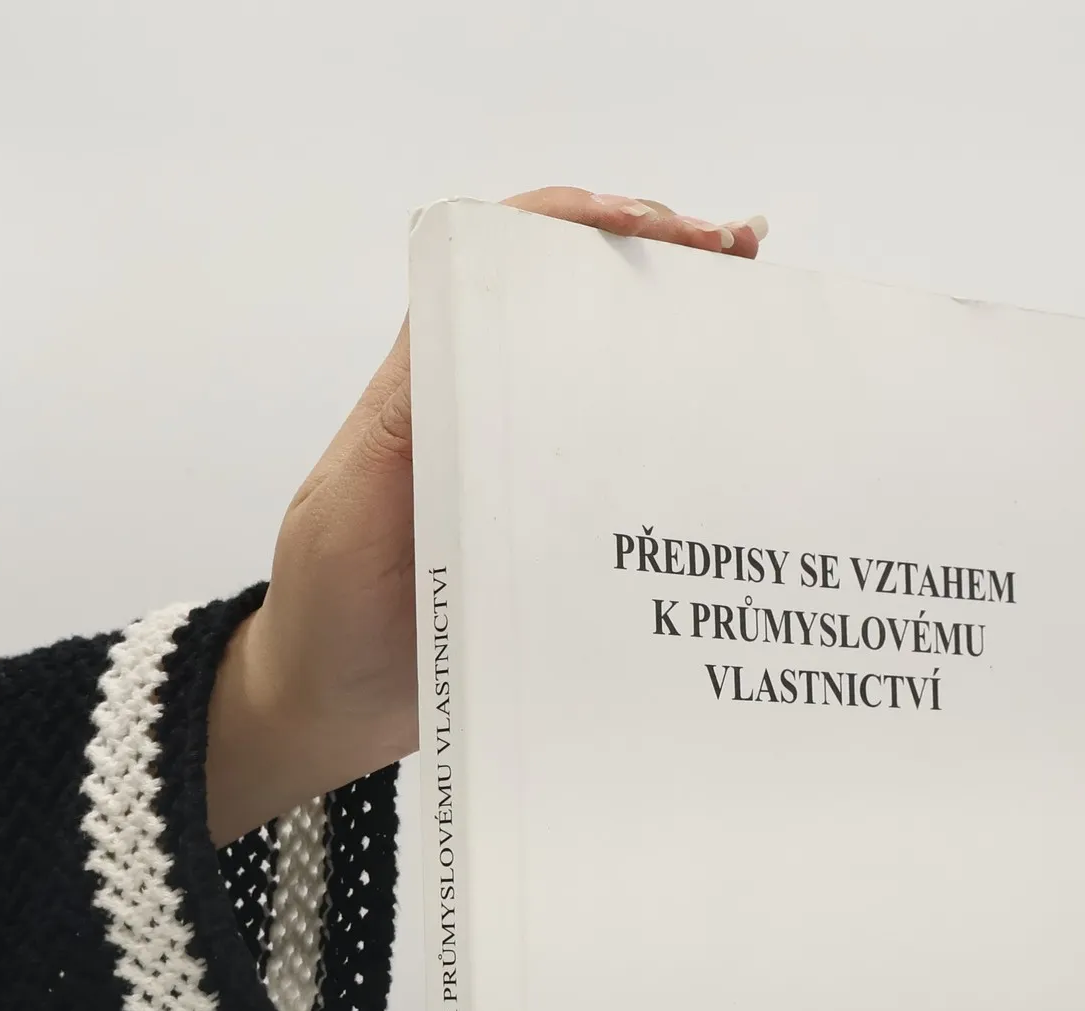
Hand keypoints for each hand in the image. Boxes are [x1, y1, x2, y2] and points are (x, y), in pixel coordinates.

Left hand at [206, 189, 767, 844]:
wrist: (329, 711)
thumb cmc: (327, 615)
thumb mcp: (347, 517)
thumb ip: (399, 436)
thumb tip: (465, 337)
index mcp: (428, 392)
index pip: (500, 267)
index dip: (577, 227)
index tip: (658, 226)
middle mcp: (481, 415)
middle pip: (571, 306)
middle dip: (657, 264)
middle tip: (739, 255)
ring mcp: (521, 476)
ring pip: (607, 382)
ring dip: (680, 342)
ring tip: (757, 315)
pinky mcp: (549, 536)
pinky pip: (620, 477)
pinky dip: (679, 445)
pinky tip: (734, 441)